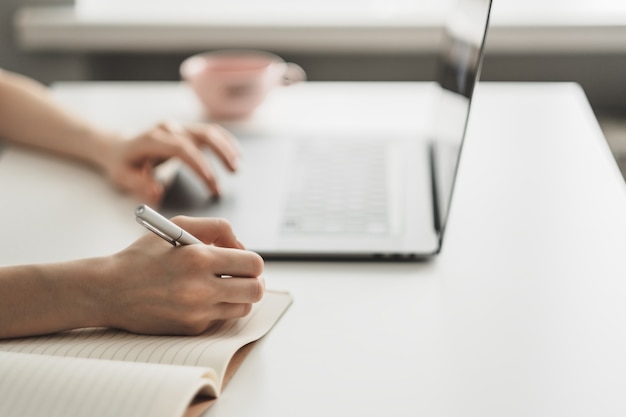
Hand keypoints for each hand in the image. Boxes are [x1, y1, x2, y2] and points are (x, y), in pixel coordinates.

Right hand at [98, 216, 263, 335]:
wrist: (109, 291)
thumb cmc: (144, 255)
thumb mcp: (177, 227)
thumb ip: (217, 228)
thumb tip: (242, 247)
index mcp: (198, 258)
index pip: (252, 264)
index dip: (253, 262)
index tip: (245, 261)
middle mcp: (200, 288)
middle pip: (255, 290)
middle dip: (255, 282)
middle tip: (246, 278)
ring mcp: (196, 312)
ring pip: (243, 307)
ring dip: (239, 296)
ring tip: (225, 286)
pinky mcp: (191, 328)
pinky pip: (220, 318)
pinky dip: (217, 308)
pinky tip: (201, 299)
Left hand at [102, 121, 239, 204]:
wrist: (119, 145)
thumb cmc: (123, 163)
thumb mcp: (122, 176)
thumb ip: (139, 184)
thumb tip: (157, 193)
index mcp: (153, 139)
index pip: (182, 148)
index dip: (199, 164)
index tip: (211, 182)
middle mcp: (169, 129)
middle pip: (201, 134)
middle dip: (220, 152)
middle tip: (233, 171)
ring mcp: (179, 128)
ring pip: (209, 132)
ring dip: (226, 148)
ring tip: (236, 167)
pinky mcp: (187, 131)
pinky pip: (210, 132)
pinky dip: (225, 142)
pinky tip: (236, 155)